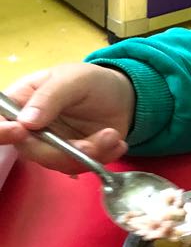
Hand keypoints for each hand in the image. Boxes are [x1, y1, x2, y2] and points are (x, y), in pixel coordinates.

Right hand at [0, 63, 134, 173]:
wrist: (123, 96)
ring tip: (111, 135)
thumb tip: (25, 122)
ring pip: (58, 163)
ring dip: (88, 154)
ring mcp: (51, 144)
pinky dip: (102, 158)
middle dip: (62, 152)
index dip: (3, 132)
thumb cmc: (91, 81)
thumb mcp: (72, 79)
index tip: (21, 132)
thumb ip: (49, 98)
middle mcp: (30, 128)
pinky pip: (80, 167)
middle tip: (91, 143)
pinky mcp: (71, 156)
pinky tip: (117, 143)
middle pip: (30, 150)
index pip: (1, 121)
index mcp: (21, 102)